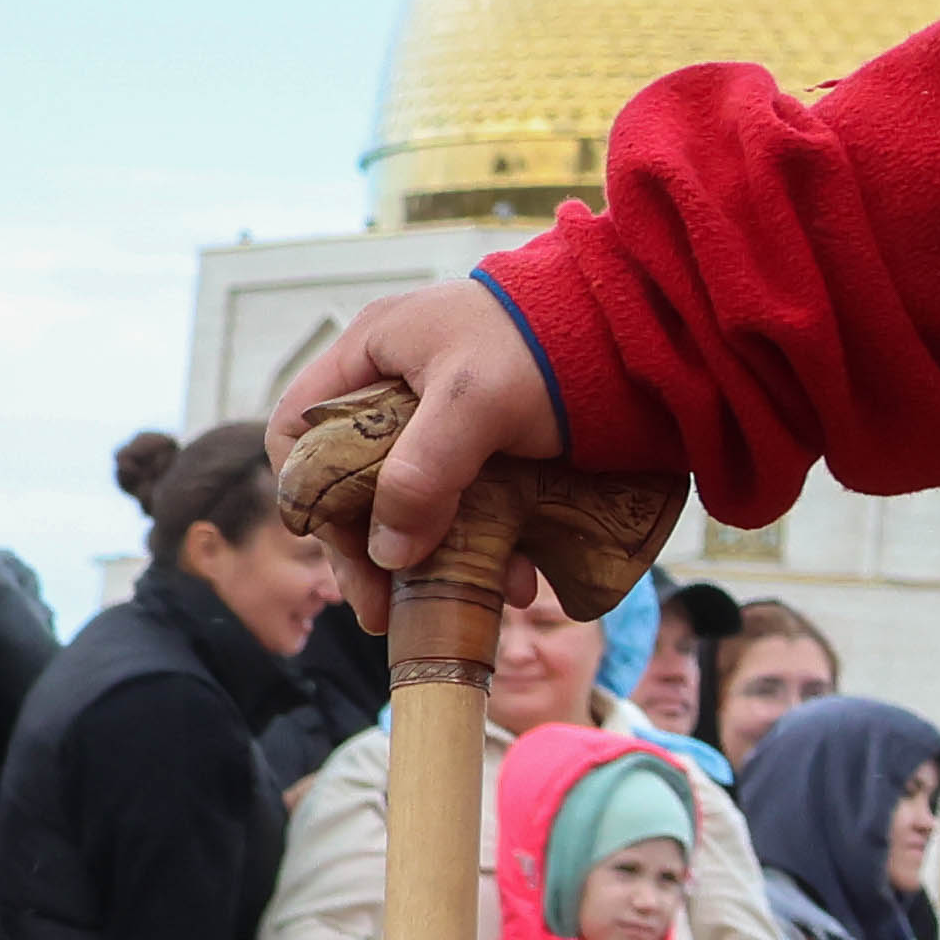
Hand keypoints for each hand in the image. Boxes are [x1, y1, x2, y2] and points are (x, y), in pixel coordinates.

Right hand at [264, 279, 560, 624]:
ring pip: (417, 500)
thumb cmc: (546, 342)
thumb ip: (423, 473)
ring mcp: (449, 415)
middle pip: (356, 479)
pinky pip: (471, 504)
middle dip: (372, 550)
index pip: (301, 427)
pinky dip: (486, 545)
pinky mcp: (495, 443)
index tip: (336, 547)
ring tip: (459, 605)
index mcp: (374, 351)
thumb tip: (388, 554)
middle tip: (385, 610)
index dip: (305, 490)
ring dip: (435, 559)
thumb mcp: (474, 401)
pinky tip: (516, 579)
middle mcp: (401, 383)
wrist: (638, 329)